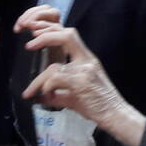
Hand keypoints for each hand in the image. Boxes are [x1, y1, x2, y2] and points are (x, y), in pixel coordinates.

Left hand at [21, 23, 145, 145]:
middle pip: (67, 35)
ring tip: (30, 92)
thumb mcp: (76, 94)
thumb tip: (39, 97)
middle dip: (46, 36)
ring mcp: (85, 70)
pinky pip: (56, 80)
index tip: (36, 34)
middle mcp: (87, 60)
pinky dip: (46, 89)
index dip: (52, 31)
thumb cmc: (98, 105)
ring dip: (38, 80)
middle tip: (29, 45)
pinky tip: (46, 98)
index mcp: (87, 59)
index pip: (69, 35)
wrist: (116, 114)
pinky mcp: (81, 83)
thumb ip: (57, 92)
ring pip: (54, 66)